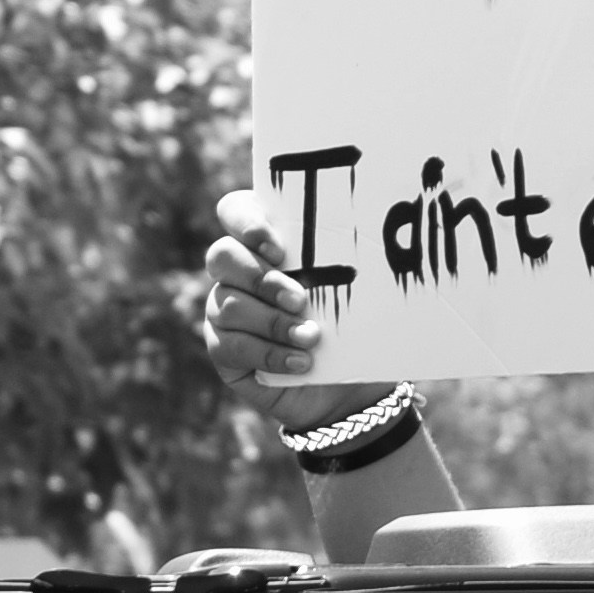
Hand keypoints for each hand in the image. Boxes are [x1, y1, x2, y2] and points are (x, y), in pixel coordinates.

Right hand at [199, 188, 392, 430]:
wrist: (348, 382)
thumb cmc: (351, 323)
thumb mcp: (354, 289)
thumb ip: (346, 260)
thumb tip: (371, 236)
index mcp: (264, 241)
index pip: (234, 210)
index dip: (246, 222)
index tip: (279, 249)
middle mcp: (236, 271)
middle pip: (222, 255)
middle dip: (261, 278)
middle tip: (300, 299)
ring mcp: (223, 309)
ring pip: (226, 304)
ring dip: (273, 323)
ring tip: (311, 338)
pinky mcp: (223, 348)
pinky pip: (230, 346)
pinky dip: (269, 354)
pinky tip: (300, 363)